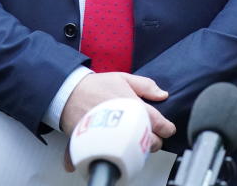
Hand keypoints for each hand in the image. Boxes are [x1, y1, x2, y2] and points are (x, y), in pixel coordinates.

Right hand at [60, 72, 175, 170]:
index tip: (168, 130)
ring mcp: (107, 132)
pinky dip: (102, 159)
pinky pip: (98, 155)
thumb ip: (146, 85)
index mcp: (130, 104)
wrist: (68, 91)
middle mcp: (120, 120)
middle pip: (145, 139)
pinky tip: (109, 159)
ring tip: (137, 147)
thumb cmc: (96, 85)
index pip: (155, 120)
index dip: (166, 128)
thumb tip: (163, 95)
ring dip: (136, 152)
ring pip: (129, 151)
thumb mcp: (124, 77)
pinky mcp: (92, 141)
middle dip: (153, 142)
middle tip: (153, 139)